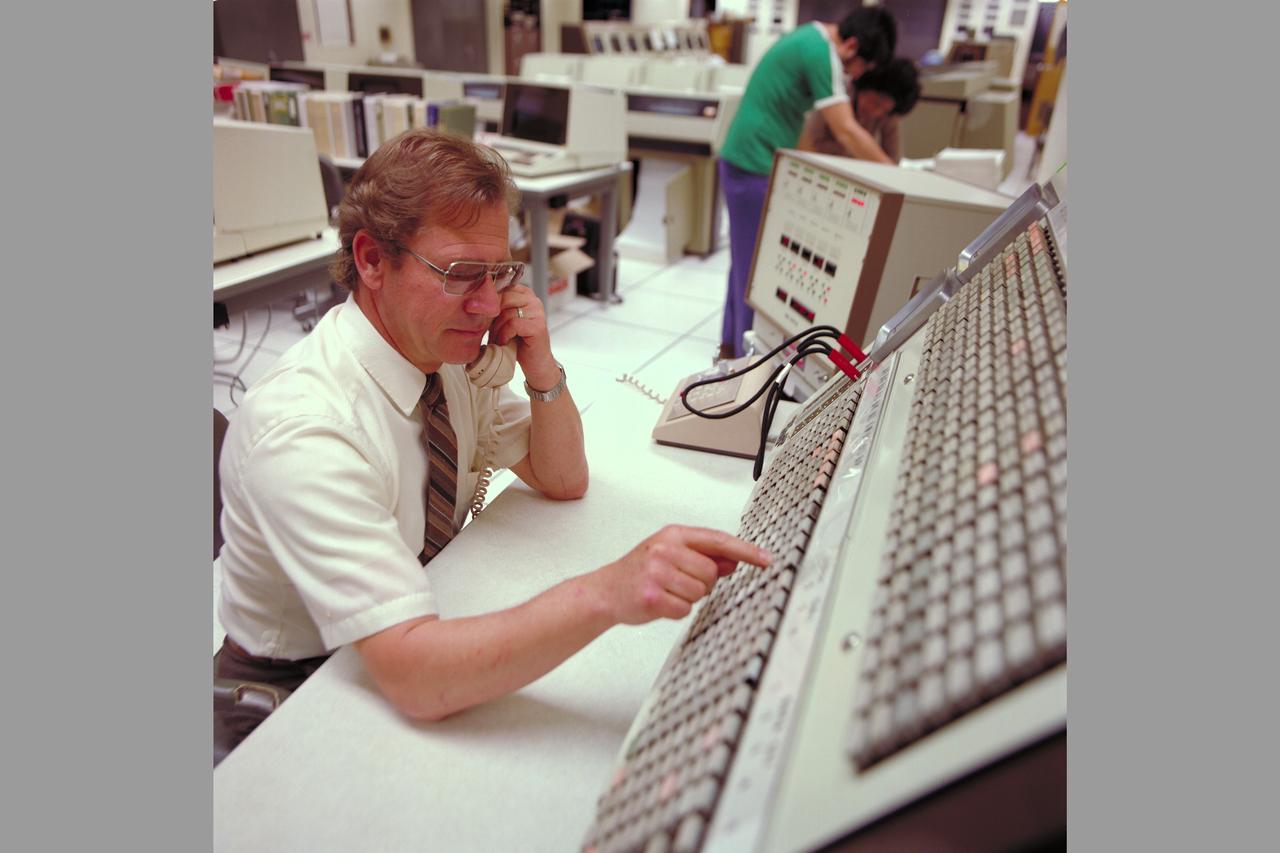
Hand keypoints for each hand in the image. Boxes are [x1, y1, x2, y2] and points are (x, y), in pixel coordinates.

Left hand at [490, 285, 557, 387]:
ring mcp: (537, 312)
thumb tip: (474, 302)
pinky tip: (505, 342)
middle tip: (491, 332)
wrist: (535, 363)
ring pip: (506, 313)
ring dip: (497, 330)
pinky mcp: (538, 326)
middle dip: (492, 318)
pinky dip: (505, 335)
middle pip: (502, 299)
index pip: (500, 289)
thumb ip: (494, 309)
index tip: (482, 317)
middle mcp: (533, 300)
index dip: (488, 304)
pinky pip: (513, 324)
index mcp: (524, 294)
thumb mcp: (503, 321)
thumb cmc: (518, 342)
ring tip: (498, 340)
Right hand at [591, 526, 771, 624]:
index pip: (718, 540)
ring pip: (700, 592)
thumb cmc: (640, 572)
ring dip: (688, 598)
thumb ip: (705, 557)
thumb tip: (736, 560)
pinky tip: (661, 603)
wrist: (606, 591)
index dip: (746, 551)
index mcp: (673, 535)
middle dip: (702, 583)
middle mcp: (665, 549)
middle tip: (679, 582)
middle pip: (711, 572)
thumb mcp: (672, 555)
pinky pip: (685, 609)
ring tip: (668, 592)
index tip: (766, 559)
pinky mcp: (652, 596)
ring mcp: (657, 572)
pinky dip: (677, 611)